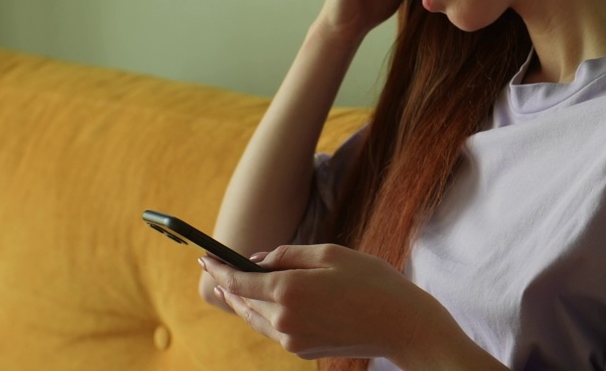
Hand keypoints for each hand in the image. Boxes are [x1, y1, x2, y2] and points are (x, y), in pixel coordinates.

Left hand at [201, 244, 491, 365]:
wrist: (400, 324)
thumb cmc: (371, 281)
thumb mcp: (332, 253)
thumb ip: (289, 255)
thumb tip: (259, 261)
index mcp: (289, 290)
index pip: (239, 281)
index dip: (219, 268)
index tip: (204, 258)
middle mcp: (283, 319)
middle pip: (243, 302)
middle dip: (229, 284)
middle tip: (217, 269)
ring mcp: (291, 340)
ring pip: (255, 318)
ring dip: (244, 302)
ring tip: (234, 286)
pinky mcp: (302, 350)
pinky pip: (274, 329)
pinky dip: (264, 314)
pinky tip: (266, 303)